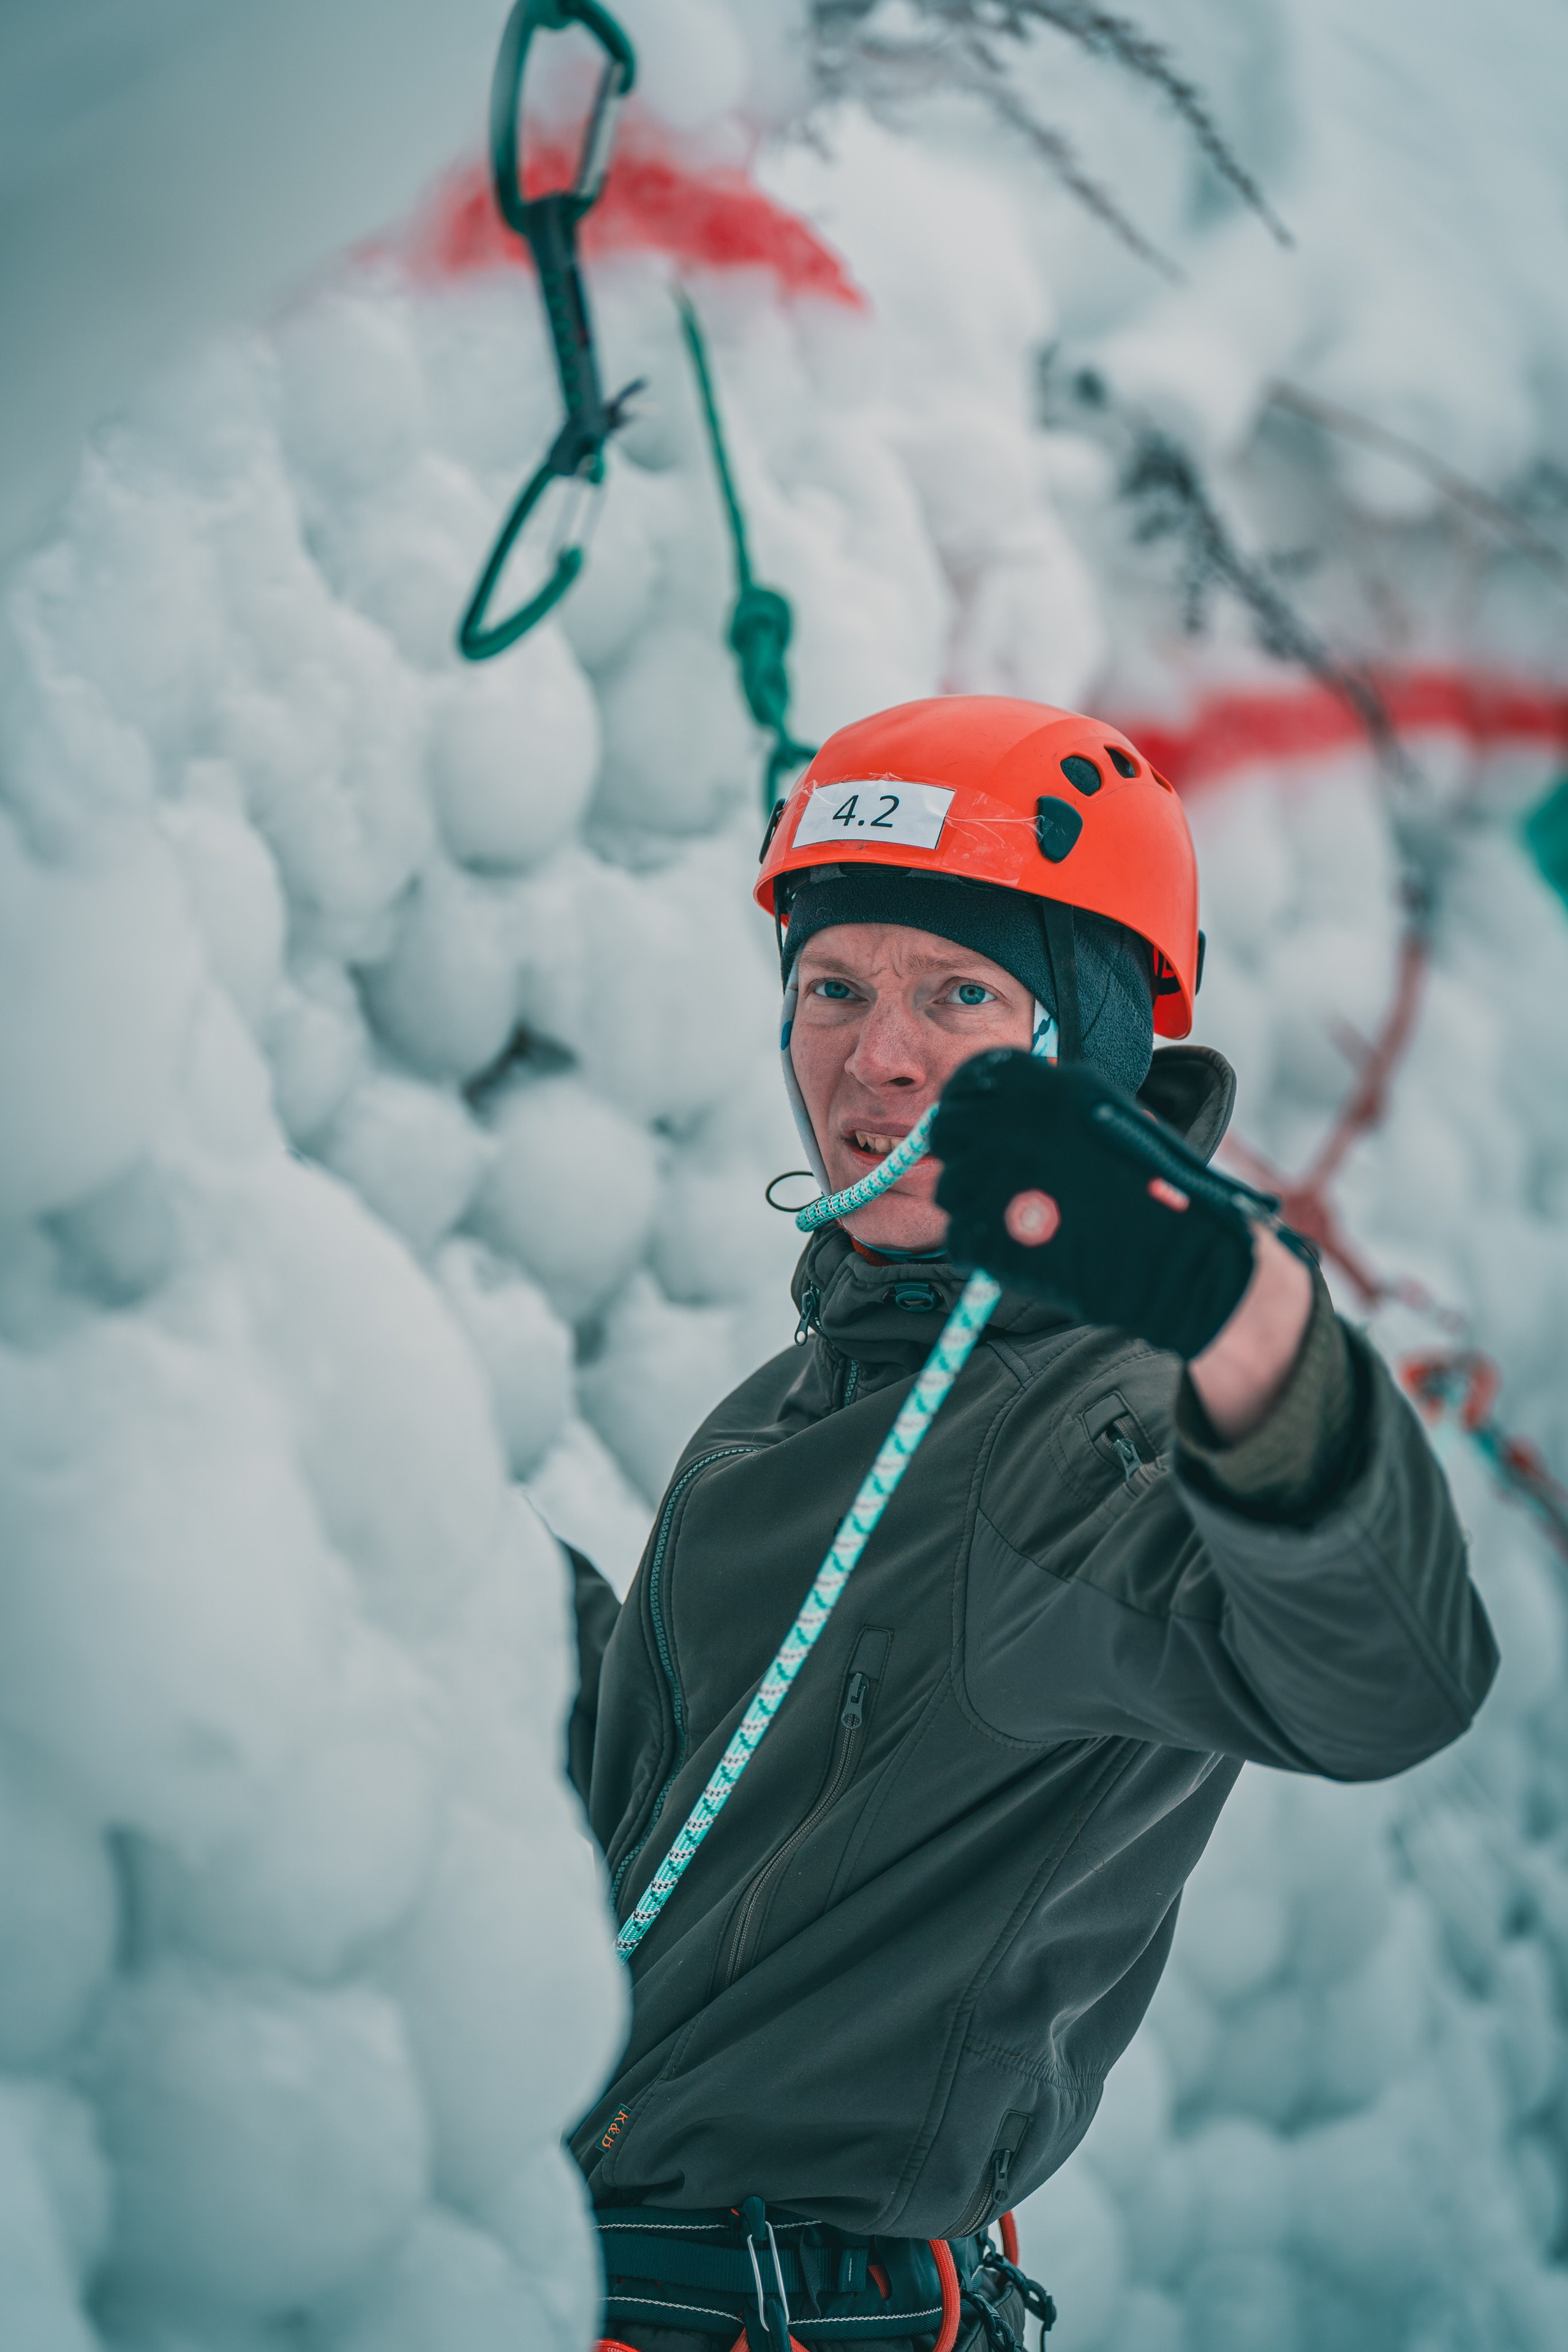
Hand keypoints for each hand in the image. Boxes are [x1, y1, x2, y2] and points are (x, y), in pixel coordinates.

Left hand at [931, 1049, 1261, 1359]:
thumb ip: (1052, 1104)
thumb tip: (1002, 1106)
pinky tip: (1019, 1248)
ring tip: (1022, 1219)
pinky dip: (982, 1247)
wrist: (1177, 1255)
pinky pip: (960, 1237)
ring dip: (975, 1204)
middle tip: (993, 1178)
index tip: (973, 1127)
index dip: (965, 1106)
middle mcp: (1009, 1124)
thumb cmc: (1154, 1187)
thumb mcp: (1108, 1116)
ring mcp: (994, 1179)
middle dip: (962, 1154)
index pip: (969, 1082)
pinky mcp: (989, 1235)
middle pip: (947, 1133)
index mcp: (1043, 1087)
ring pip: (951, 1188)